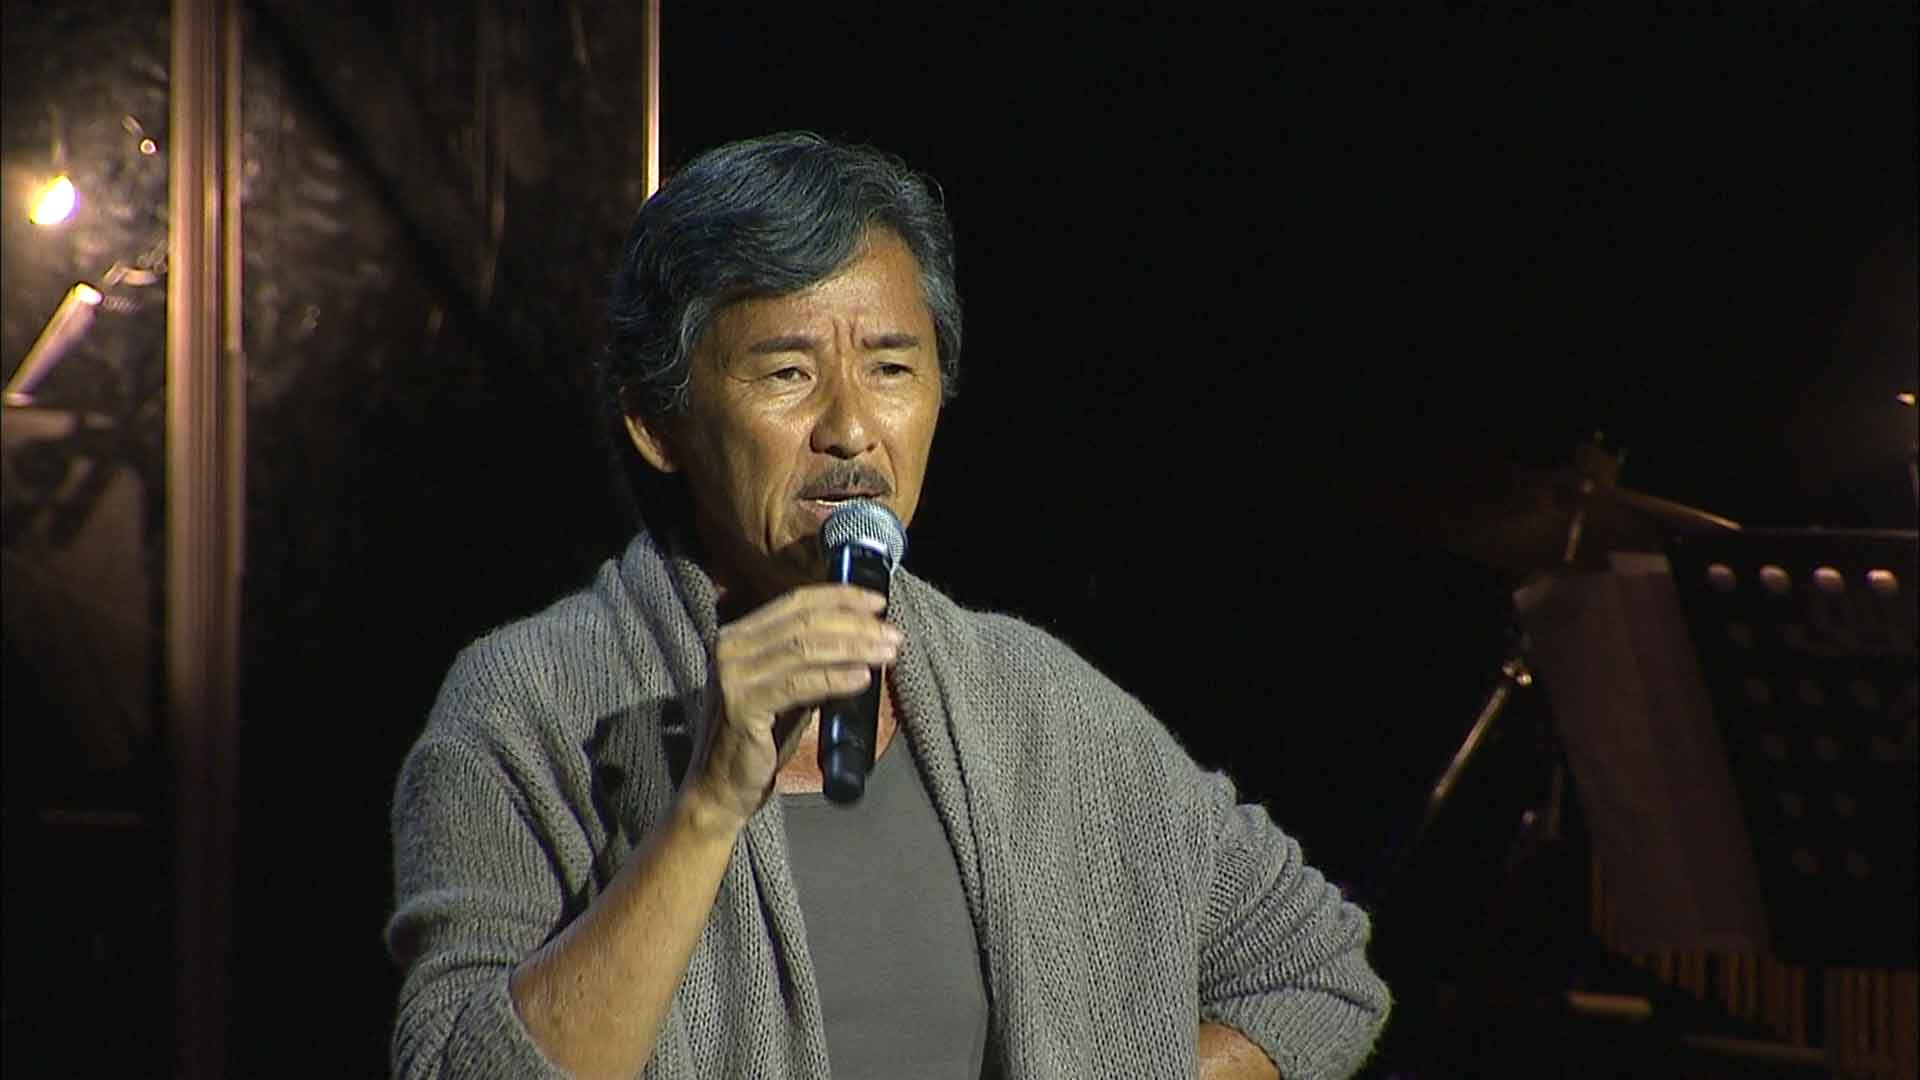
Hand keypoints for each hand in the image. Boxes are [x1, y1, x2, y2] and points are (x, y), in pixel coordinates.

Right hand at [682, 585, 900, 828]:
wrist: (720, 788)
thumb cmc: (759, 741)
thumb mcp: (789, 691)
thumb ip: (814, 664)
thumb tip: (864, 642)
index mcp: (738, 636)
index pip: (796, 601)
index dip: (841, 597)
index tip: (878, 602)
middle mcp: (729, 648)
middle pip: (804, 621)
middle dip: (856, 624)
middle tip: (892, 634)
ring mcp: (732, 676)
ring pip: (805, 648)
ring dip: (854, 648)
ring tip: (887, 654)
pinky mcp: (741, 706)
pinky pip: (798, 684)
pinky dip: (835, 678)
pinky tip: (863, 679)